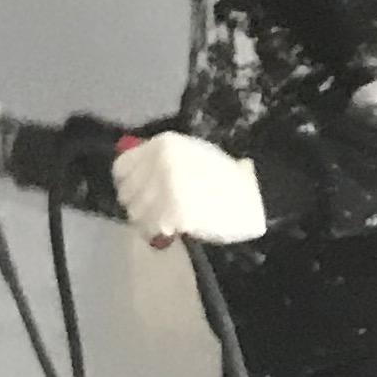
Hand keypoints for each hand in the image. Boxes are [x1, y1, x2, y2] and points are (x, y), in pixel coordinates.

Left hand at [114, 132, 265, 244]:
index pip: (121, 167)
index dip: (127, 184)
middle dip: (138, 205)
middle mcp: (160, 162)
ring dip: (147, 221)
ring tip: (165, 222)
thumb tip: (132, 173)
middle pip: (127, 193)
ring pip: (136, 213)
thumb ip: (159, 162)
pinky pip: (152, 227)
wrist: (254, 197)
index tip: (136, 193)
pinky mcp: (174, 212)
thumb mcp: (191, 155)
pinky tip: (173, 231)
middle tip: (155, 212)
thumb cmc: (225, 177)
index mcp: (163, 144)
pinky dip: (159, 232)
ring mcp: (166, 187)